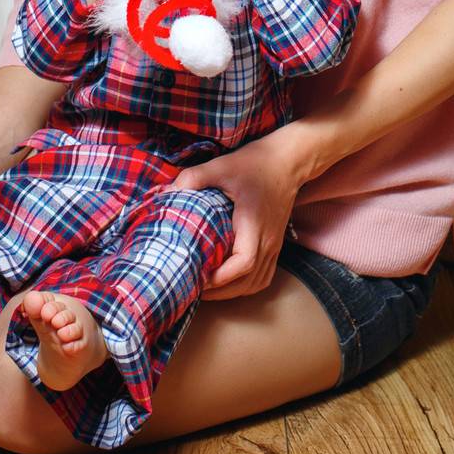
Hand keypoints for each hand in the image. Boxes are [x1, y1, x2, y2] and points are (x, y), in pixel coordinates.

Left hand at [166, 133, 300, 299]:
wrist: (287, 161)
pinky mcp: (276, 245)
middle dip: (220, 291)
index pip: (244, 262)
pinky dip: (246, 286)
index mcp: (254, 223)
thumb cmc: (254, 164)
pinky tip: (228, 282)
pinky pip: (264, 276)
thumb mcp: (221, 166)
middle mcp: (268, 240)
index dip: (221, 276)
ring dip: (232, 291)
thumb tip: (165, 192)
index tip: (199, 276)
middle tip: (193, 287)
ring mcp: (275, 245)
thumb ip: (193, 178)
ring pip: (256, 283)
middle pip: (248, 281)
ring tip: (206, 288)